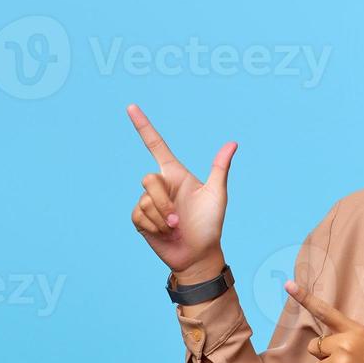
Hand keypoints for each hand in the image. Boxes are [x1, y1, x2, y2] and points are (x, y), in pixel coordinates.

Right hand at [125, 103, 236, 282]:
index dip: (143, 126)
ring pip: (145, 200)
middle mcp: (161, 186)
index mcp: (176, 174)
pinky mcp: (141, 219)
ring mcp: (149, 203)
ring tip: (175, 228)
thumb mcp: (217, 195)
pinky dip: (153, 227)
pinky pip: (139, 215)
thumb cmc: (210, 225)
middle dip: (163, 201)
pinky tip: (164, 233)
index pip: (156, 146)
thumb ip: (219, 169)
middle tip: (179, 219)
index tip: (131, 107)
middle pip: (148, 179)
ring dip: (162, 218)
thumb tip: (232, 143)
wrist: (198, 255)